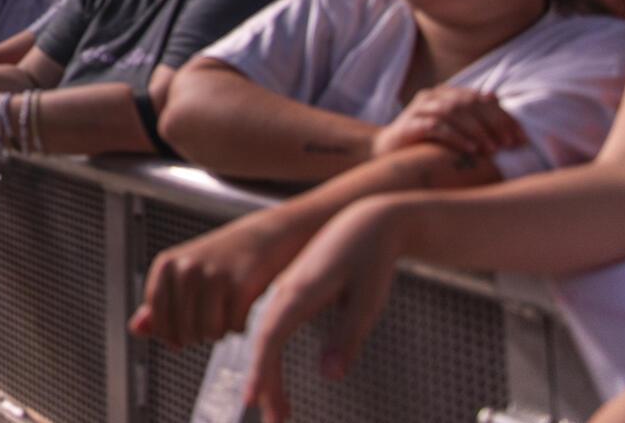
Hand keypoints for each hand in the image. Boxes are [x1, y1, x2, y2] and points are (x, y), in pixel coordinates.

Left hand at [129, 210, 296, 349]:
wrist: (260, 239)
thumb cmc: (218, 261)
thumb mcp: (181, 275)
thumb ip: (158, 304)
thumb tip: (135, 330)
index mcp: (166, 265)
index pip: (157, 317)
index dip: (169, 333)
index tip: (180, 334)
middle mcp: (186, 268)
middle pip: (184, 330)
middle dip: (198, 334)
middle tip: (209, 318)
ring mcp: (214, 276)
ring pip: (210, 332)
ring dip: (219, 332)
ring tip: (224, 315)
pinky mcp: (241, 286)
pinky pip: (234, 328)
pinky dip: (239, 327)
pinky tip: (240, 312)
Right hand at [243, 200, 409, 422]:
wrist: (369, 221)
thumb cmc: (372, 256)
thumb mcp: (368, 299)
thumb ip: (348, 337)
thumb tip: (329, 376)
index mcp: (298, 292)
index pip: (270, 338)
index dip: (261, 371)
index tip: (253, 399)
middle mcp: (285, 292)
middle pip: (265, 344)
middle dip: (266, 384)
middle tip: (275, 420)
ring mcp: (287, 293)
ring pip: (269, 339)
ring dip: (270, 375)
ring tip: (279, 410)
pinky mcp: (294, 294)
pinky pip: (274, 330)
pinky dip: (273, 357)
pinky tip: (276, 375)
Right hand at [370, 85, 524, 159]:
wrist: (387, 150)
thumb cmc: (425, 140)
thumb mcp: (452, 126)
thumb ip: (471, 113)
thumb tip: (497, 98)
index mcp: (446, 93)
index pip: (481, 99)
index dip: (503, 117)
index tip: (520, 138)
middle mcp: (433, 96)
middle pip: (469, 103)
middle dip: (494, 123)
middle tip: (510, 144)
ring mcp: (420, 108)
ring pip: (454, 112)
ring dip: (478, 131)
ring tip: (493, 149)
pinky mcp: (410, 124)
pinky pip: (437, 127)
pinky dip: (457, 137)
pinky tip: (471, 149)